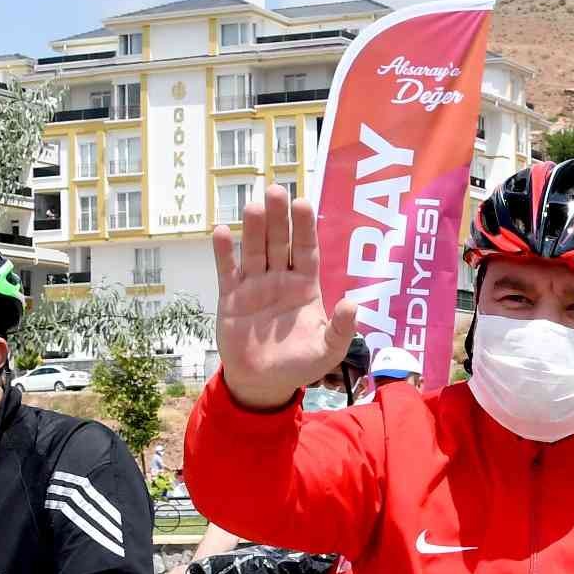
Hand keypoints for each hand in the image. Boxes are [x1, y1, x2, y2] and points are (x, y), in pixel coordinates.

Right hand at [212, 184, 357, 411]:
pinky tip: (221, 231)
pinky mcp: (230, 296)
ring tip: (254, 206)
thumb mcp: (327, 351)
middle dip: (279, 218)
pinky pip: (227, 270)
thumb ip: (341, 330)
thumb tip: (352, 304)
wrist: (263, 383)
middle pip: (280, 242)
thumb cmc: (299, 365)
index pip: (306, 250)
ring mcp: (254, 285)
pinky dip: (223, 252)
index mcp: (305, 286)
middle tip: (276, 191)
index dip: (305, 228)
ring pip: (254, 250)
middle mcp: (280, 279)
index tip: (303, 203)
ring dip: (253, 228)